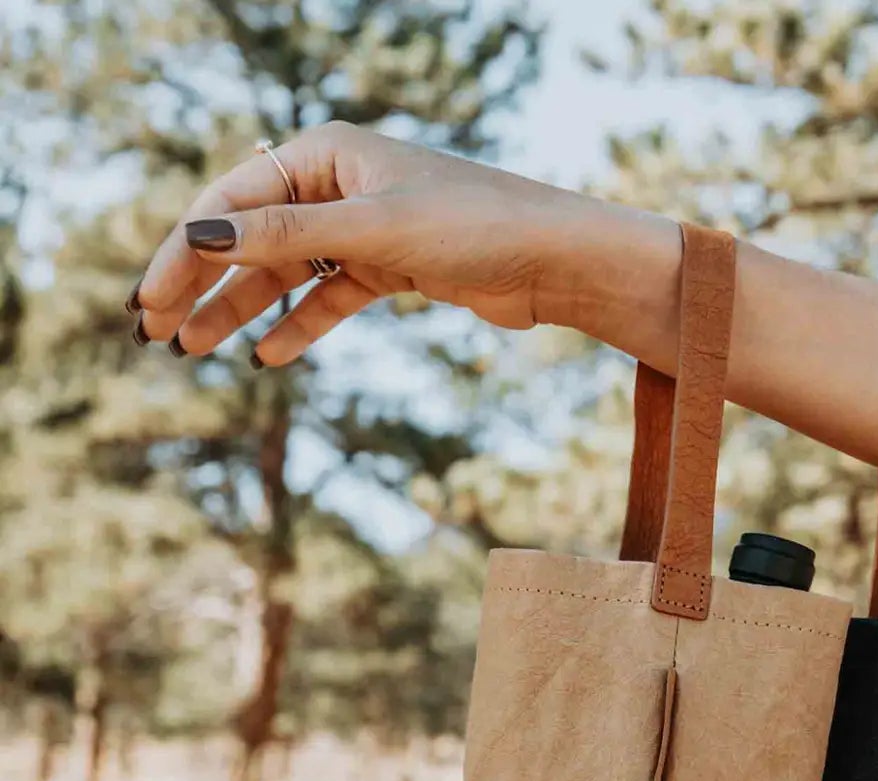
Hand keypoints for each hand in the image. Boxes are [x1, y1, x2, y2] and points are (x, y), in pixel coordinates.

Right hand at [129, 122, 586, 364]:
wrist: (555, 259)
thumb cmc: (473, 224)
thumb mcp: (372, 230)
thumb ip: (288, 238)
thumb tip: (204, 234)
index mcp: (324, 154)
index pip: (231, 203)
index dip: (185, 252)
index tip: (150, 301)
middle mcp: (338, 185)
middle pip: (250, 238)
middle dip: (202, 284)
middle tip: (156, 332)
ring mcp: (364, 228)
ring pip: (285, 273)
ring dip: (240, 310)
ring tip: (195, 350)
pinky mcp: (392, 267)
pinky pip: (330, 297)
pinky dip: (300, 325)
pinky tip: (268, 356)